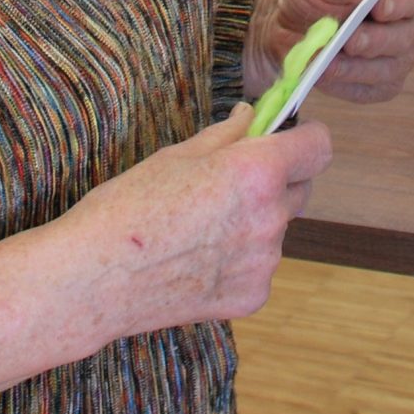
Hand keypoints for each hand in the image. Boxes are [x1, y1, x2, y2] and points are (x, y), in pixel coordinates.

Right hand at [64, 104, 332, 336]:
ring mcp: (265, 262)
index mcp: (256, 172)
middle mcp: (271, 217)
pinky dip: (239, 261)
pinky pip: (259, 267)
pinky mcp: (253, 297)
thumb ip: (227, 135)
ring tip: (200, 228)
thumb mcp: (177, 156)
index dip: (306, 139)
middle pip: (299, 189)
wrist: (94, 280)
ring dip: (254, 222)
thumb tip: (251, 117)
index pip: (319, 147)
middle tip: (229, 183)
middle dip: (276, 180)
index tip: (289, 139)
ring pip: (276, 229)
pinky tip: (197, 260)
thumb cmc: (127, 209)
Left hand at [244, 0, 413, 102]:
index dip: (400, 2)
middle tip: (348, 42)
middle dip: (373, 41)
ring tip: (323, 63)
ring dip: (353, 68)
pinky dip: (343, 85)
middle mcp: (410, 25)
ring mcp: (399, 59)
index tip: (379, 8)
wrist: (290, 25)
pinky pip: (368, 91)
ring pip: (387, 70)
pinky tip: (322, 75)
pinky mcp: (382, 86)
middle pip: (405, 37)